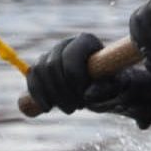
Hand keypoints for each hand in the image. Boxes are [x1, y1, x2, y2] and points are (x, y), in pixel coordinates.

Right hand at [21, 32, 150, 122]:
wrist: (103, 89)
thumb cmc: (114, 84)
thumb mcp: (118, 87)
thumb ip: (108, 88)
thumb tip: (88, 93)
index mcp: (86, 41)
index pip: (71, 56)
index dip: (74, 78)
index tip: (85, 97)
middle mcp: (66, 43)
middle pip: (52, 65)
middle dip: (63, 91)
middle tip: (77, 108)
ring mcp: (51, 55)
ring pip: (39, 72)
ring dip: (51, 95)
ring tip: (69, 108)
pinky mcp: (41, 68)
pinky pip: (31, 78)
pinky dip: (36, 94)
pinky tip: (48, 107)